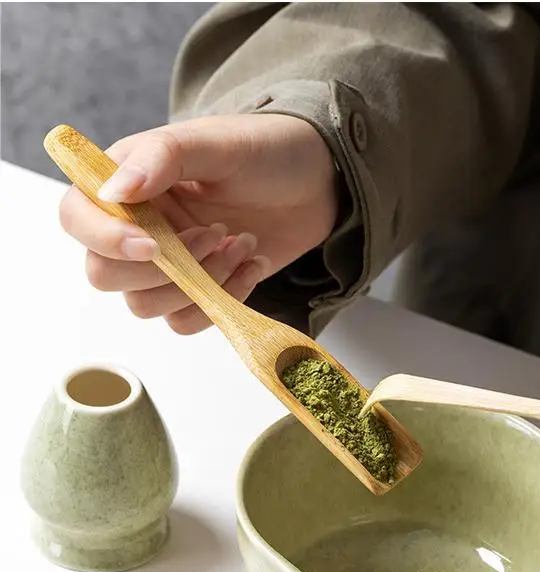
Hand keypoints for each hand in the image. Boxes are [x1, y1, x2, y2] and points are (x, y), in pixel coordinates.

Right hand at [58, 114, 337, 333]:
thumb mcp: (216, 143)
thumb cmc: (267, 150)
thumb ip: (161, 159)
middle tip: (215, 234)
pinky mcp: (202, 288)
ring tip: (241, 242)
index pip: (77, 218)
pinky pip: (189, 319)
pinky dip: (223, 300)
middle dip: (163, 268)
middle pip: (106, 275)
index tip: (154, 244)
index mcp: (128, 181)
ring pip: (148, 305)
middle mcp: (140, 225)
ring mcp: (171, 262)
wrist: (320, 183)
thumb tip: (110, 191)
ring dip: (200, 282)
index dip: (105, 239)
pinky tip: (252, 264)